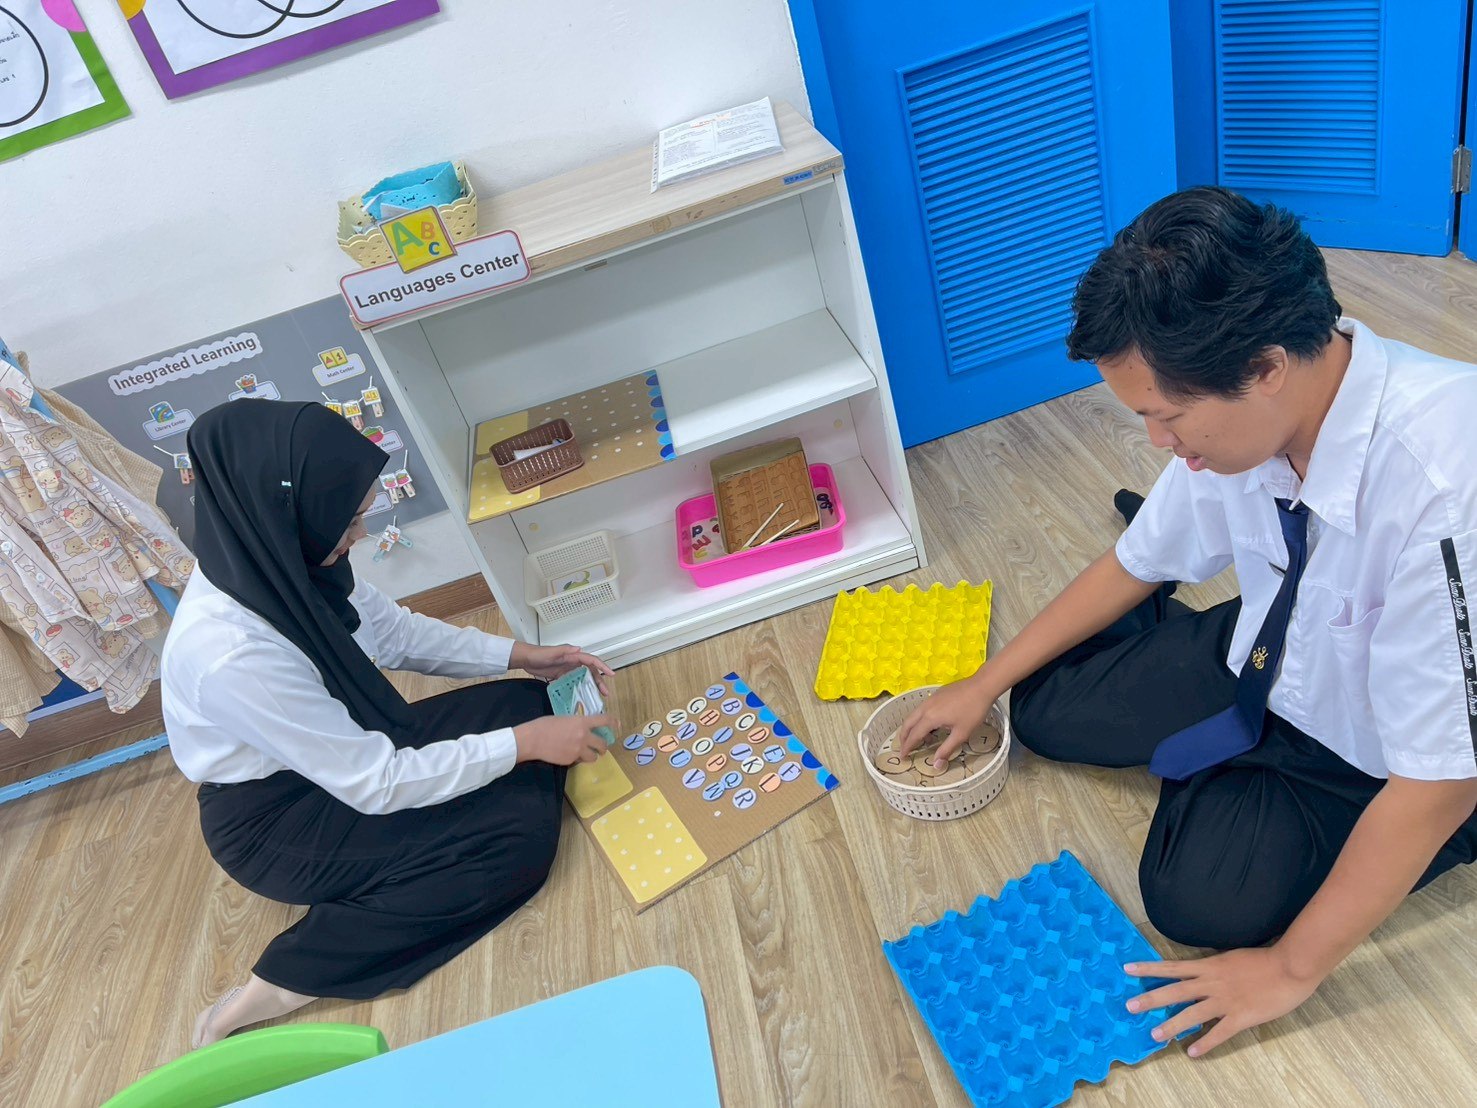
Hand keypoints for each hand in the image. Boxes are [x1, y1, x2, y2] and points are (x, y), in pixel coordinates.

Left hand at [511, 643, 613, 693]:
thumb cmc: (538, 654)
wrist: (525, 659)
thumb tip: (579, 648)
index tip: (611, 674)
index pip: (592, 661)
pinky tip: (582, 697)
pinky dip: (579, 689)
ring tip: (597, 697)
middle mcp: (572, 662)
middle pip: (590, 672)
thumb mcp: (551, 652)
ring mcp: (567, 670)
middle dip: (599, 681)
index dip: (602, 667)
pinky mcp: (561, 676)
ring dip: (591, 687)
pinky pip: (574, 683)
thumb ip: (564, 650)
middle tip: (605, 693)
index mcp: (573, 655)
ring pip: (584, 678)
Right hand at [513, 714, 614, 765]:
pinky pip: (579, 760)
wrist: (533, 740)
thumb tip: (583, 727)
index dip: (613, 722)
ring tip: (585, 753)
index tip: (617, 725)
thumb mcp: (564, 719)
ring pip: (593, 757)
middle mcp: (584, 736)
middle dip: (603, 747)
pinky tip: (568, 754)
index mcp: (582, 722)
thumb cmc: (545, 725)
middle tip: (600, 748)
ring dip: (591, 755)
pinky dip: (577, 758)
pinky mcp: (571, 760)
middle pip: (603, 744)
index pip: (604, 720)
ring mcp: (578, 750)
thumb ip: (577, 723)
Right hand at [896, 677, 993, 768]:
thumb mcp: (961, 733)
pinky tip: (932, 724)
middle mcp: (925, 707)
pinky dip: (920, 719)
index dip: (907, 747)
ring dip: (912, 727)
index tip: (902, 757)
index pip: (914, 736)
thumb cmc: (973, 711)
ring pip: (914, 714)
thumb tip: (936, 765)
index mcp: (930, 718)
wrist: (982, 686)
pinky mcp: (936, 694)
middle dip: (904, 737)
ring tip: (921, 739)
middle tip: (905, 748)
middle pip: (908, 723)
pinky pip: (922, 708)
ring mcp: (930, 699)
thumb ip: (946, 749)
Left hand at [1125, 946, 1323, 1056]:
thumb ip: (1213, 967)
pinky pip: (1219, 1033)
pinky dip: (1205, 1043)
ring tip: (1155, 1035)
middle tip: (1130, 1006)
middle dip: (1151, 999)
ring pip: (1192, 1014)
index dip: (1149, 968)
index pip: (1172, 967)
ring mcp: (1225, 1000)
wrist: (1289, 965)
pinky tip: (1193, 1053)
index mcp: (1209, 966)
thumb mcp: (1230, 957)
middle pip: (1175, 991)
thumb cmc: (1263, 959)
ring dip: (1172, 1025)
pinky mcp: (1241, 1016)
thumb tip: (1198, 973)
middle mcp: (1211, 982)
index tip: (1127, 969)